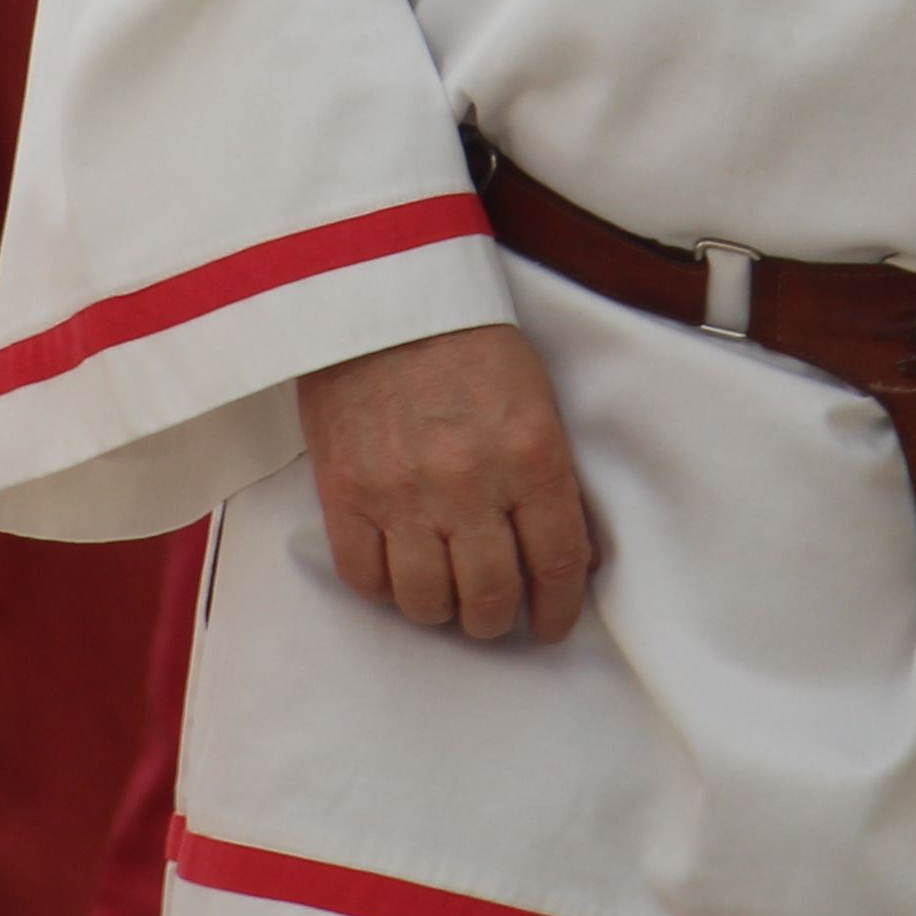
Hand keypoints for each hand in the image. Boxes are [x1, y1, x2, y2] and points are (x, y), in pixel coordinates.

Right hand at [298, 323, 595, 643]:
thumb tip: (570, 553)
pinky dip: (384, 589)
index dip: (557, 608)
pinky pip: (365, 578)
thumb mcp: (535, 397)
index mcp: (531, 455)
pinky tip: (396, 572)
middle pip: (490, 597)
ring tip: (444, 595)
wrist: (379, 292)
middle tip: (493, 612)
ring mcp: (404, 494)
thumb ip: (551, 476)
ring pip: (427, 602)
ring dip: (440, 610)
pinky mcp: (345, 493)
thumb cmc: (466, 337)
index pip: (558, 563)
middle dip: (496, 619)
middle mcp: (471, 485)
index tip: (551, 624)